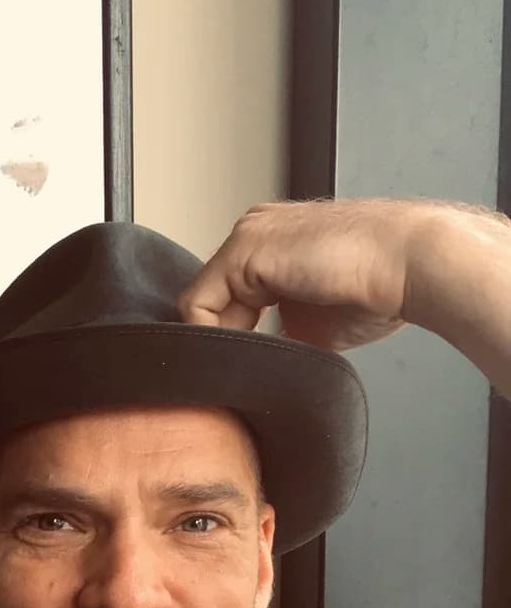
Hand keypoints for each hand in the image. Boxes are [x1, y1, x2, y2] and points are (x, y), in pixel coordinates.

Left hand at [178, 198, 447, 349]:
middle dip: (220, 342)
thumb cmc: (377, 292)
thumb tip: (257, 365)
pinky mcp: (244, 248)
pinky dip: (206, 336)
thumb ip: (278, 335)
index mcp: (271, 246)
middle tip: (236, 375)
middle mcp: (254, 233)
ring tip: (240, 367)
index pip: (225, 300)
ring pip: (200, 304)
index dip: (228, 340)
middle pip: (210, 301)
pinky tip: (234, 355)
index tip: (241, 370)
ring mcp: (247, 236)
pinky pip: (198, 304)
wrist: (408, 266)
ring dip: (214, 341)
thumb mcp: (312, 324)